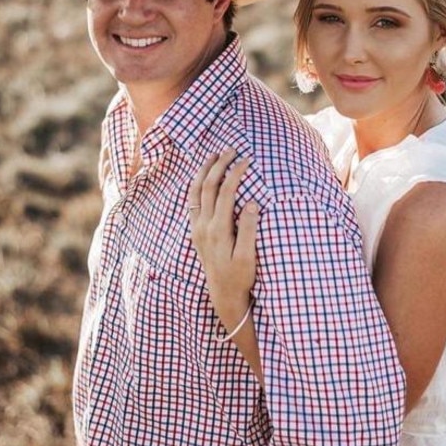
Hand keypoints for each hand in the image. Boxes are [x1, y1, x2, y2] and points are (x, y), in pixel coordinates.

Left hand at [189, 150, 258, 326]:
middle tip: (231, 149)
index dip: (235, 173)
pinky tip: (203, 177)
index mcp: (218, 230)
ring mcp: (197, 228)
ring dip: (204, 171)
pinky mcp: (196, 232)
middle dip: (219, 165)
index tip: (247, 160)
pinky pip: (192, 202)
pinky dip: (197, 185)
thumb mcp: (248, 256)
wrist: (223, 295)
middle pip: (208, 186)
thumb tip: (253, 203)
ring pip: (196, 191)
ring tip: (214, 155)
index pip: (226, 192)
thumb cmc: (240, 277)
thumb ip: (249, 230)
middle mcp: (203, 226)